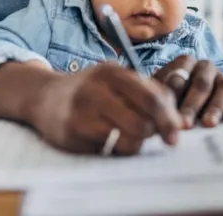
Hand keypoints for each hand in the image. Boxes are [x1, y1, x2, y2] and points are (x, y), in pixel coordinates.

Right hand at [0, 60, 182, 155]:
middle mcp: (99, 88)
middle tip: (159, 139)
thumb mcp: (117, 82)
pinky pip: (108, 148)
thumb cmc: (91, 92)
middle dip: (157, 133)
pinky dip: (114, 149)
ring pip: (129, 137)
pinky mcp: (73, 130)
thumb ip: (146, 93)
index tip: (178, 132)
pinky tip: (107, 142)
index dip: (170, 118)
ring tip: (129, 139)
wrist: (45, 97)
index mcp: (115, 73)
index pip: (154, 98)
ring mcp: (84, 109)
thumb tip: (177, 119)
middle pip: (144, 120)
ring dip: (136, 144)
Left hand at [153, 55, 222, 127]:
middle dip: (192, 105)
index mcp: (185, 62)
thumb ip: (162, 102)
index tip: (168, 113)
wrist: (190, 104)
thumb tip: (158, 116)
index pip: (179, 76)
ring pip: (222, 89)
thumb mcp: (163, 97)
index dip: (174, 95)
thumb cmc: (172, 101)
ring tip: (208, 124)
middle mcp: (205, 66)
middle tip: (185, 124)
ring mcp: (221, 77)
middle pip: (200, 84)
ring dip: (215, 107)